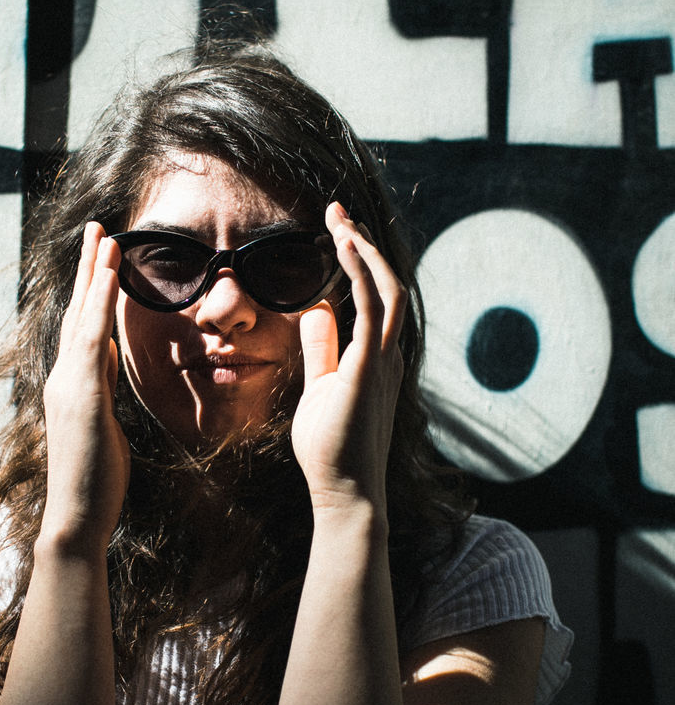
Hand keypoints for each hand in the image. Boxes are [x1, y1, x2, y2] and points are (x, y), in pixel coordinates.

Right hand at [40, 222, 130, 550]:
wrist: (77, 517)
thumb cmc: (95, 480)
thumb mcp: (103, 423)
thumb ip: (102, 388)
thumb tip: (107, 361)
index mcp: (72, 385)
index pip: (83, 327)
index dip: (91, 290)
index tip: (102, 258)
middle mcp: (63, 378)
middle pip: (78, 311)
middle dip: (88, 268)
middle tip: (98, 228)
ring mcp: (68, 385)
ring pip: (82, 318)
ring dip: (95, 274)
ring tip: (107, 236)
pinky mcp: (82, 396)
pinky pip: (92, 339)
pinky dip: (100, 304)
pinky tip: (110, 276)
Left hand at [291, 202, 405, 511]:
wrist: (344, 492)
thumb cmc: (330, 448)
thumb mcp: (319, 387)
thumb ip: (321, 350)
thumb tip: (316, 313)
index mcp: (377, 357)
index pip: (376, 296)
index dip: (361, 260)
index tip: (338, 230)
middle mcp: (387, 354)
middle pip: (388, 283)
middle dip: (364, 244)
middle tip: (338, 212)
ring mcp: (383, 361)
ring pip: (387, 289)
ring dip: (365, 251)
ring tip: (340, 221)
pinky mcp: (368, 369)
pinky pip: (371, 310)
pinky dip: (360, 274)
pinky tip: (343, 248)